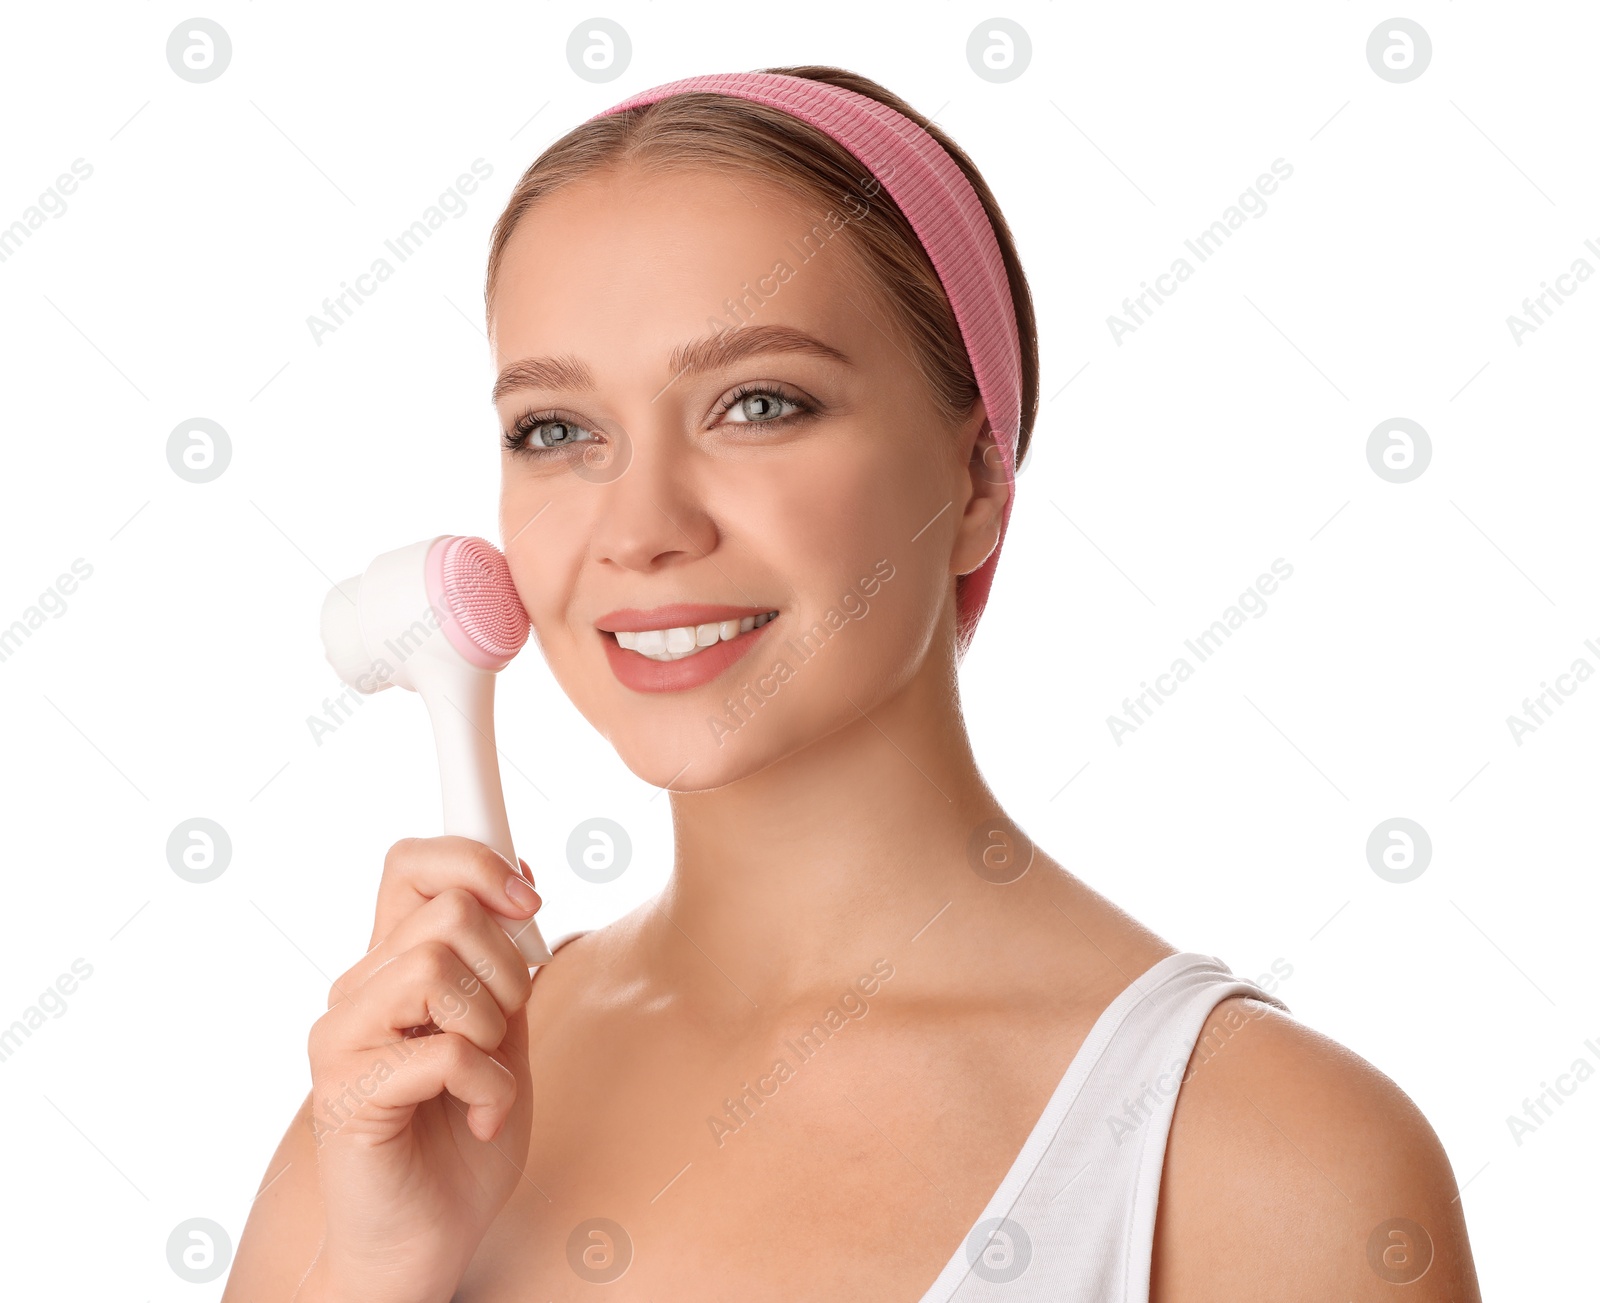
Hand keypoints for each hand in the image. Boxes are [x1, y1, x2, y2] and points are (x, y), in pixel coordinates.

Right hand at [303, 836, 542, 1302]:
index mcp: (394, 966)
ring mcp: (342, 1039)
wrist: (427, 1240)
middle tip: (505, 1028)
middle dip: (506, 966)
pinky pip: (443, 1051)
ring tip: (487, 1073)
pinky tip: (480, 1119)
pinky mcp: (346, 1092)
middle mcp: (358, 990)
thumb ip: (506, 966)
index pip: (412, 864)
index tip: (529, 899)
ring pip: (432, 966)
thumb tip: (520, 879)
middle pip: (444, 912)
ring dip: (490, 1023)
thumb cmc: (463, 1139)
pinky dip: (488, 1087)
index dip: (474, 859)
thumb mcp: (505, 1035)